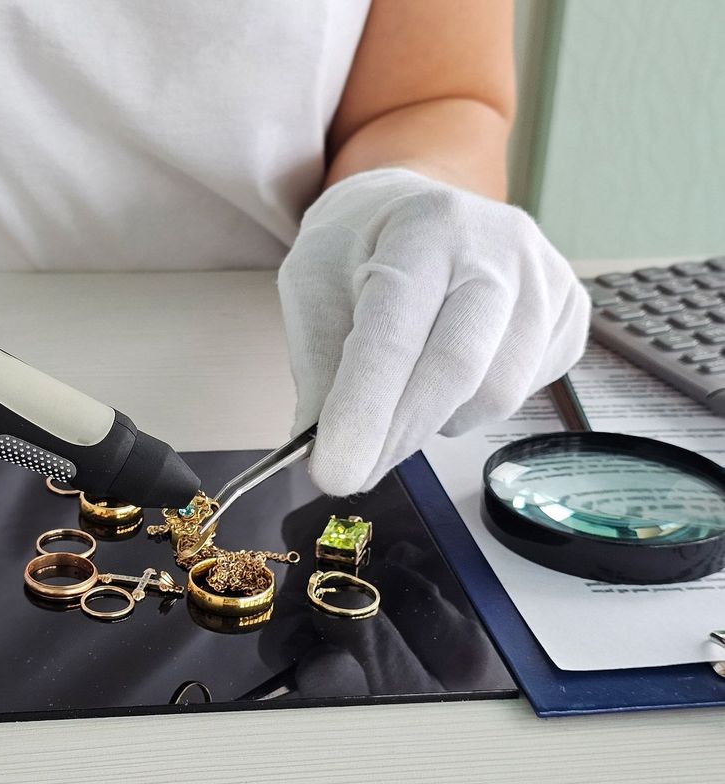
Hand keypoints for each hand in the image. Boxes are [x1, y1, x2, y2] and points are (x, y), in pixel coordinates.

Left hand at [278, 168, 588, 495]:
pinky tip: (447, 375)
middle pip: (458, 368)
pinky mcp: (571, 314)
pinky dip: (472, 408)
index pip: (394, 335)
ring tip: (402, 389)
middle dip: (397, 435)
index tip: (334, 474)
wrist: (412, 209)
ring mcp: (546, 279)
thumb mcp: (312, 286)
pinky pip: (525, 394)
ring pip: (495, 394)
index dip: (364, 412)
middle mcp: (499, 246)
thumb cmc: (357, 250)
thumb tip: (316, 449)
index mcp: (423, 229)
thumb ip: (318, 364)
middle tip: (352, 470)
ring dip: (435, 420)